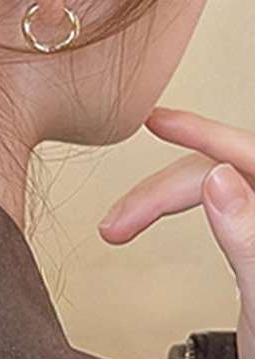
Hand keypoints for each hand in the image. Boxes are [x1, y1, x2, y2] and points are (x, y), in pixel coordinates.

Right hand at [97, 106, 254, 358]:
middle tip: (117, 221)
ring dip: (162, 199)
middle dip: (161, 193)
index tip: (157, 121)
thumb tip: (218, 177)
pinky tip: (163, 206)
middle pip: (220, 175)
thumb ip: (247, 237)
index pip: (249, 158)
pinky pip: (216, 208)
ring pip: (213, 190)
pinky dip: (179, 206)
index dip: (202, 134)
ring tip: (123, 220)